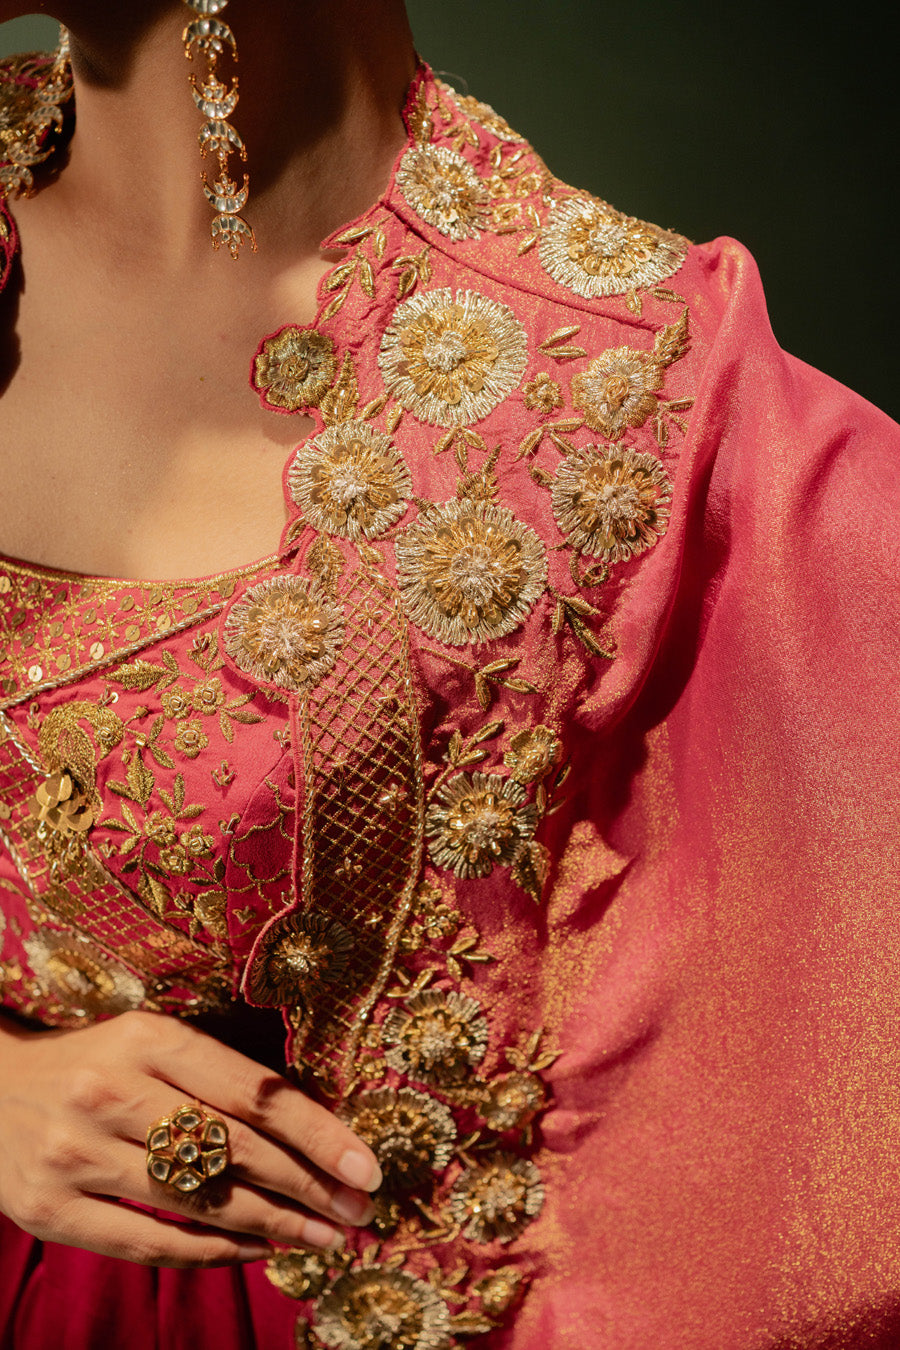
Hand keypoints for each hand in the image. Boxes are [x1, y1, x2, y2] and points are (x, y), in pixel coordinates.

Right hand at [0, 1010, 381, 1267]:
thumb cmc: (95, 1063)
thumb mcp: (150, 1042)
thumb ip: (219, 1077)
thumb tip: (317, 1128)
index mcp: (146, 1036)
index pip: (252, 1091)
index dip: (318, 1134)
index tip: (366, 1168)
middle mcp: (110, 1090)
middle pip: (233, 1149)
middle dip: (309, 1188)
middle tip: (360, 1212)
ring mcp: (75, 1154)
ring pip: (197, 1202)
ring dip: (274, 1227)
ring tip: (323, 1239)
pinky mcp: (48, 1209)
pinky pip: (149, 1244)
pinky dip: (212, 1252)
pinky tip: (256, 1251)